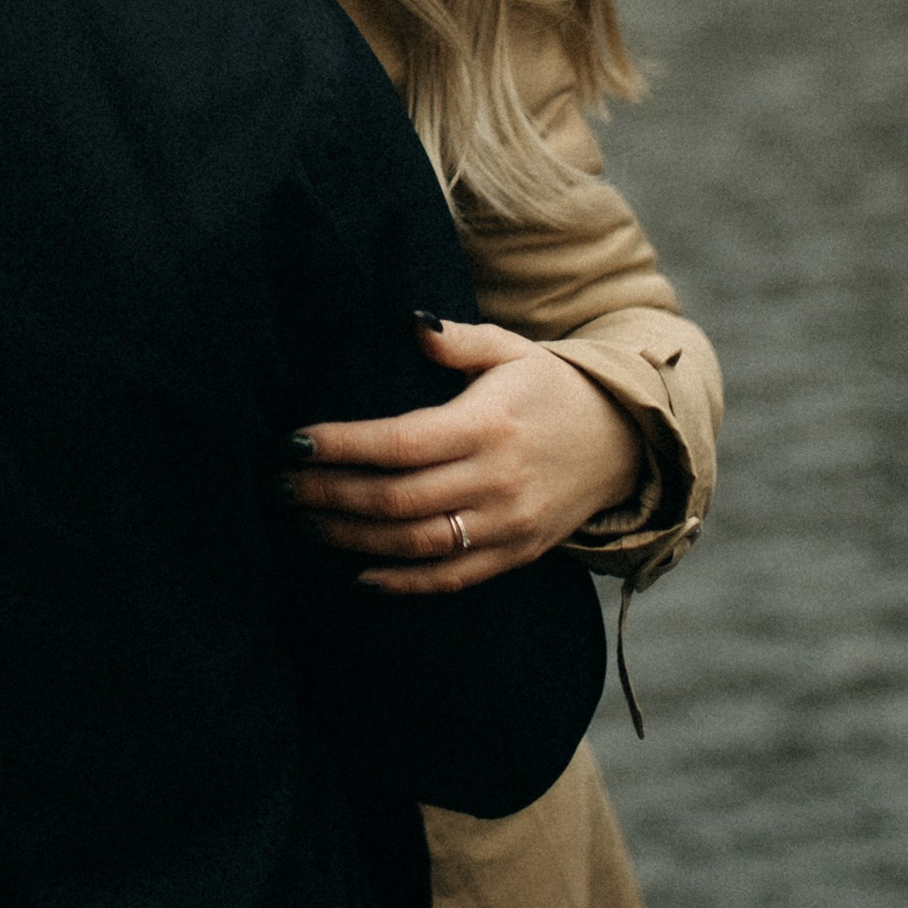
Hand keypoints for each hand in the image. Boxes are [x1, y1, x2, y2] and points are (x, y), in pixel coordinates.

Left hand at [282, 319, 645, 593]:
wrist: (626, 440)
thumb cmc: (552, 388)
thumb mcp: (511, 349)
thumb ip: (457, 339)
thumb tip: (411, 324)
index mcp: (488, 423)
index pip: (400, 442)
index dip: (342, 447)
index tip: (295, 444)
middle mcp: (497, 479)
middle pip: (397, 498)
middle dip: (330, 496)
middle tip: (281, 487)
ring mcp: (507, 524)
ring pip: (415, 543)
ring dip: (352, 539)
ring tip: (306, 523)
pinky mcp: (516, 554)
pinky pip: (451, 579)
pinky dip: (402, 583)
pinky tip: (357, 574)